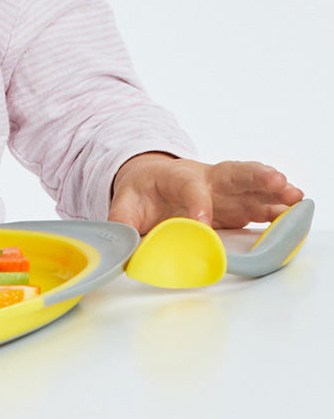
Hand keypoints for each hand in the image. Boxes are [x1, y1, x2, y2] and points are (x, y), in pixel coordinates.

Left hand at [107, 153, 304, 234]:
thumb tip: (123, 246)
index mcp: (175, 176)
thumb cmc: (142, 190)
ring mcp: (225, 191)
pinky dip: (278, 208)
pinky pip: (260, 203)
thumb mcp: (126, 201)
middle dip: (255, 176)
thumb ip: (123, 220)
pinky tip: (295, 212)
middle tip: (277, 180)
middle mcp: (206, 179)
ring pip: (252, 186)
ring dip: (275, 191)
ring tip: (296, 196)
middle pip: (232, 172)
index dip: (197, 203)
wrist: (150, 179)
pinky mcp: (237, 204)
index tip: (203, 223)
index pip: (189, 187)